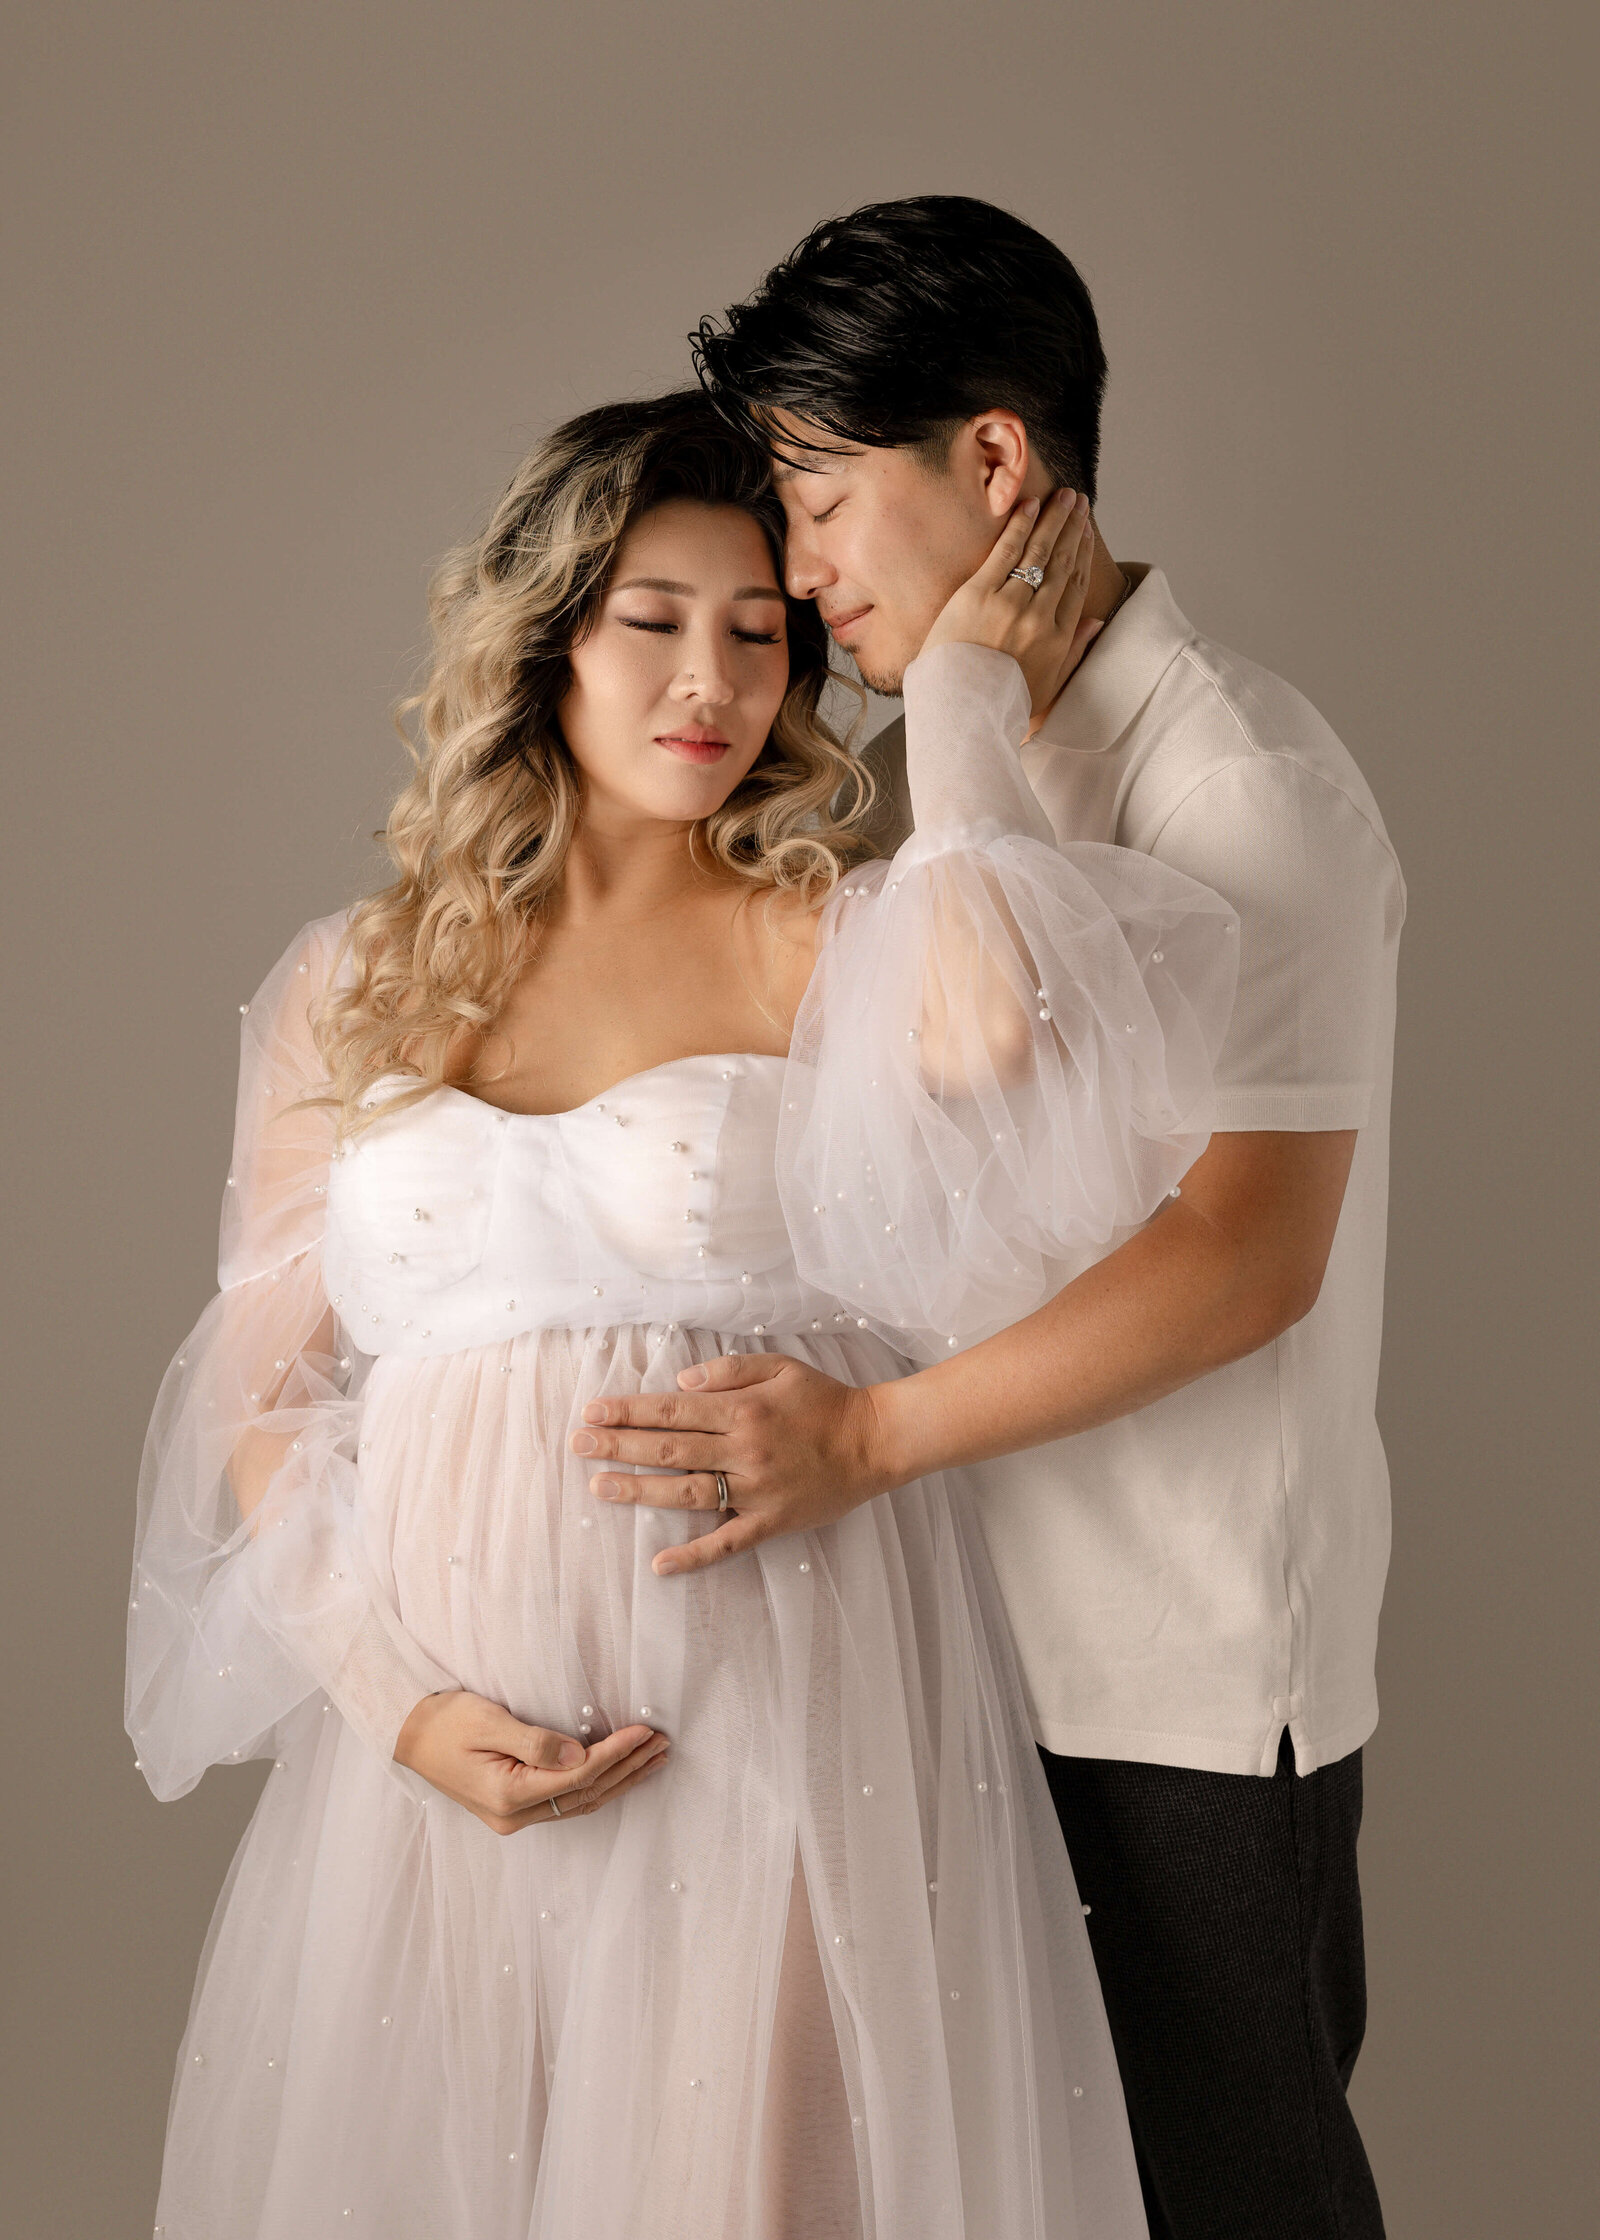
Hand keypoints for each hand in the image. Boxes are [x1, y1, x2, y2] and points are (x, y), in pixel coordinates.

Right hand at [393, 1689, 668, 1832]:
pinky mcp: (514, 1808)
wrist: (409, 1735)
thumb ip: (535, 1740)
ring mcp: (514, 1817)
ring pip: (581, 1802)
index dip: (615, 1754)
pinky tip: (619, 1774)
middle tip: (662, 1745)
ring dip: (619, 1780)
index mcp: (508, 1795)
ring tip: (653, 1759)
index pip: (578, 1775)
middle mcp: (514, 1816)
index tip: (644, 1732)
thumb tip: (580, 1755)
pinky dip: (598, 1786)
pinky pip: (567, 1800)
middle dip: (628, 1769)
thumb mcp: (487, 1722)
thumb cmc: (445, 1722)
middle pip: (586, 1794)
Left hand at [569, 1352, 895, 1575]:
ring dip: (639, 1491)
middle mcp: (743, 1450)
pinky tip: (660, 1565)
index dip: (628, 1411)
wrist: (875, 1442)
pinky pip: (727, 1544)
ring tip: (599, 1486)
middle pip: (669, 1449)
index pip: (671, 1410)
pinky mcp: (771, 1523)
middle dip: (619, 1445)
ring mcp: (756, 1490)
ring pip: (686, 1493)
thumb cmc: (824, 1401)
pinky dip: (694, 1557)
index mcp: (742, 1410)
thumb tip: (679, 1380)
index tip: (592, 1412)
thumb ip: (728, 1370)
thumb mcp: (780, 1366)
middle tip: (578, 1445)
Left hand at [921, 488, 1100, 721]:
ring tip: (1062, 495)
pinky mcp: (978, 595)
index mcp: (1057, 638)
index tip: (1086, 532)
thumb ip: (1074, 652)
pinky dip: (1019, 527)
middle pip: (1062, 562)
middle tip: (1078, 502)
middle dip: (1072, 528)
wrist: (962, 709)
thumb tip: (1098, 622)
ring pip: (1039, 552)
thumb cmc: (1001, 703)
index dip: (1083, 554)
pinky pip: (1005, 552)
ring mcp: (1010, 604)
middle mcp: (1039, 616)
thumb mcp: (1048, 687)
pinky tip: (1030, 506)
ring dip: (1053, 519)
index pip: (1075, 585)